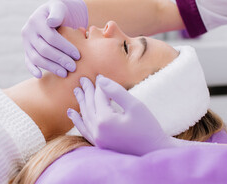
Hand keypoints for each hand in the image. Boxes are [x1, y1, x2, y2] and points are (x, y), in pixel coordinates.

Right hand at [22, 0, 87, 77]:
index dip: (65, 47)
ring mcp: (26, 42)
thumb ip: (57, 13)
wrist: (54, 15)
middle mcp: (28, 31)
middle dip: (60, 59)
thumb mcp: (60, 7)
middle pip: (44, 49)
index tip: (77, 55)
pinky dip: (32, 69)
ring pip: (36, 58)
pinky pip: (28, 62)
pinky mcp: (26, 51)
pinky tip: (40, 75)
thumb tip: (50, 22)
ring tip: (64, 73)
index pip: (51, 37)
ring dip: (51, 67)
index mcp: (36, 20)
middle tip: (73, 67)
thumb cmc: (60, 12)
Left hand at [68, 75, 185, 155]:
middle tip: (82, 79)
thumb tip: (100, 79)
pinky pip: (84, 130)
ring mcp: (97, 139)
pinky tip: (72, 113)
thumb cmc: (148, 127)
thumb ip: (116, 91)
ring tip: (76, 91)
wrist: (154, 151)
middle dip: (86, 91)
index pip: (99, 97)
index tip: (98, 75)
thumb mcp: (134, 105)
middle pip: (89, 106)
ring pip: (85, 116)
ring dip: (81, 103)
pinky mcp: (99, 145)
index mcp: (105, 120)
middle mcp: (97, 130)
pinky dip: (78, 120)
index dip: (99, 85)